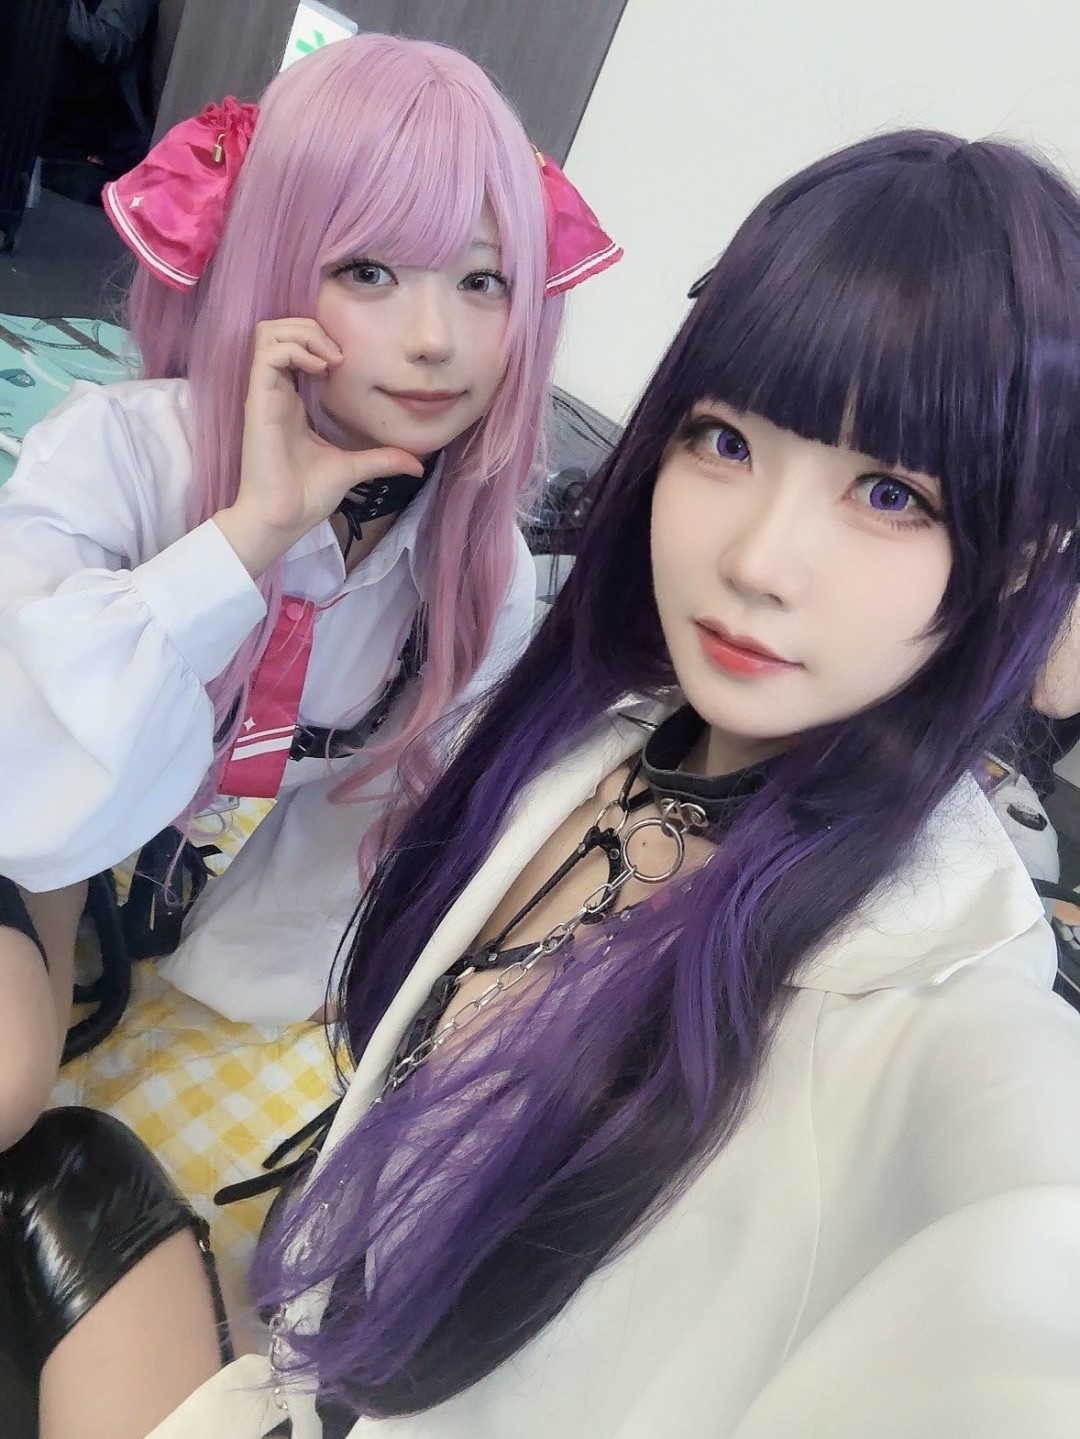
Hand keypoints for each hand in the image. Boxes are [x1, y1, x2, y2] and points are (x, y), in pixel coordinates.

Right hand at [213, 318, 423, 578]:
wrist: (282, 518)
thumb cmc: (307, 495)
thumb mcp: (353, 468)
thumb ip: (381, 458)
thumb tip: (417, 465)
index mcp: (293, 399)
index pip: (296, 346)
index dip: (320, 341)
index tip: (348, 363)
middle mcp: (276, 390)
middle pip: (280, 329)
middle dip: (313, 328)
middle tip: (342, 356)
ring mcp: (265, 393)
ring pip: (269, 332)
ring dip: (304, 334)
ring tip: (331, 359)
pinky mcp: (258, 400)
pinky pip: (268, 352)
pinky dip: (296, 349)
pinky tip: (321, 370)